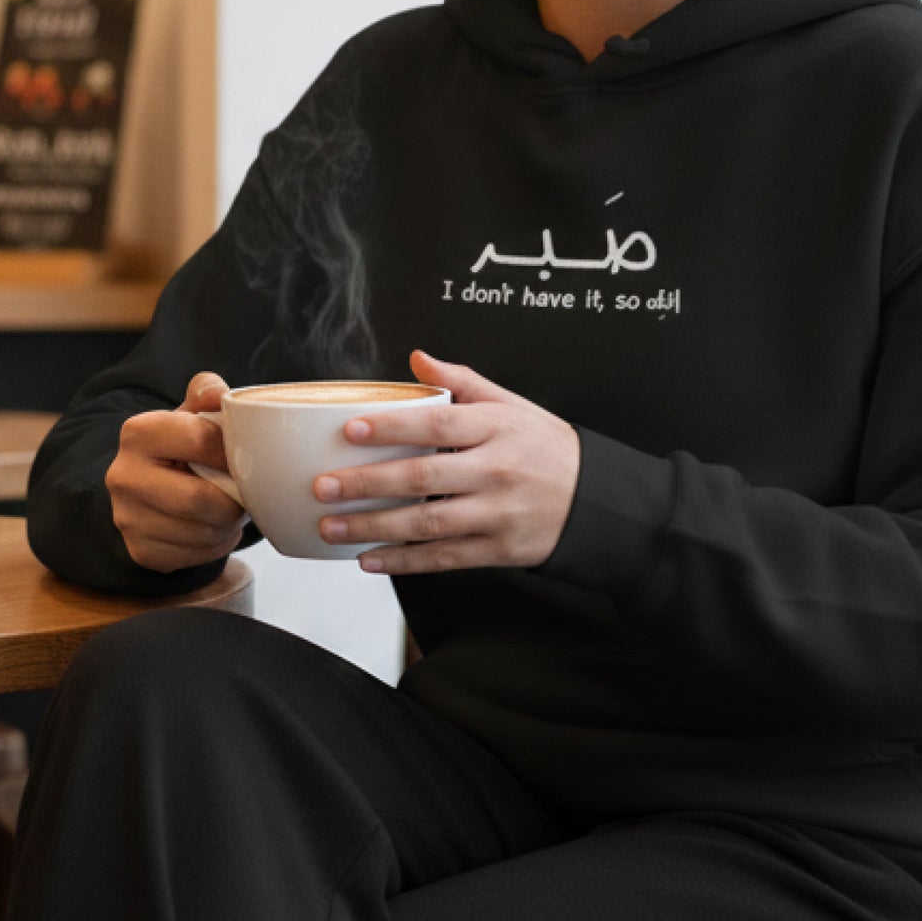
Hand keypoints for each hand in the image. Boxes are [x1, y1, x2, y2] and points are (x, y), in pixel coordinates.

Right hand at [107, 371, 249, 572]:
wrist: (149, 486)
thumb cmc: (181, 445)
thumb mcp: (191, 412)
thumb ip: (207, 392)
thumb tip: (217, 394)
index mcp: (138, 433)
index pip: (199, 440)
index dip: (231, 452)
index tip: (242, 456)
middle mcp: (122, 476)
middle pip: (199, 500)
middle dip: (233, 500)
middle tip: (243, 493)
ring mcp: (127, 518)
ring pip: (201, 533)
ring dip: (228, 525)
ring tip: (228, 508)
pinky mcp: (141, 551)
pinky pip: (194, 556)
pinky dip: (215, 545)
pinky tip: (212, 527)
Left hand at [312, 350, 579, 574]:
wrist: (597, 500)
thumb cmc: (547, 449)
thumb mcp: (513, 405)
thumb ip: (463, 382)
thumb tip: (418, 359)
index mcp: (497, 428)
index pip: (437, 424)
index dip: (392, 426)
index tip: (350, 430)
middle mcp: (496, 470)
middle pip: (423, 476)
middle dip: (367, 483)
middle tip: (324, 486)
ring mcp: (497, 513)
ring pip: (427, 522)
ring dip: (373, 526)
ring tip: (332, 526)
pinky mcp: (498, 550)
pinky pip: (444, 558)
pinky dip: (404, 561)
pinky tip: (370, 559)